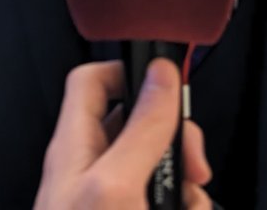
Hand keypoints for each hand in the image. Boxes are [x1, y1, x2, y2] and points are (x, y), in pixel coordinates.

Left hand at [34, 60, 210, 209]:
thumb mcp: (116, 186)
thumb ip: (141, 130)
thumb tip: (161, 75)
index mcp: (75, 147)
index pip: (93, 81)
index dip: (128, 71)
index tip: (166, 84)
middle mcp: (91, 169)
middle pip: (140, 125)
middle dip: (176, 141)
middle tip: (192, 164)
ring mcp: (111, 196)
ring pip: (160, 167)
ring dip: (186, 182)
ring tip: (189, 204)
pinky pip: (166, 199)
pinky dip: (184, 205)